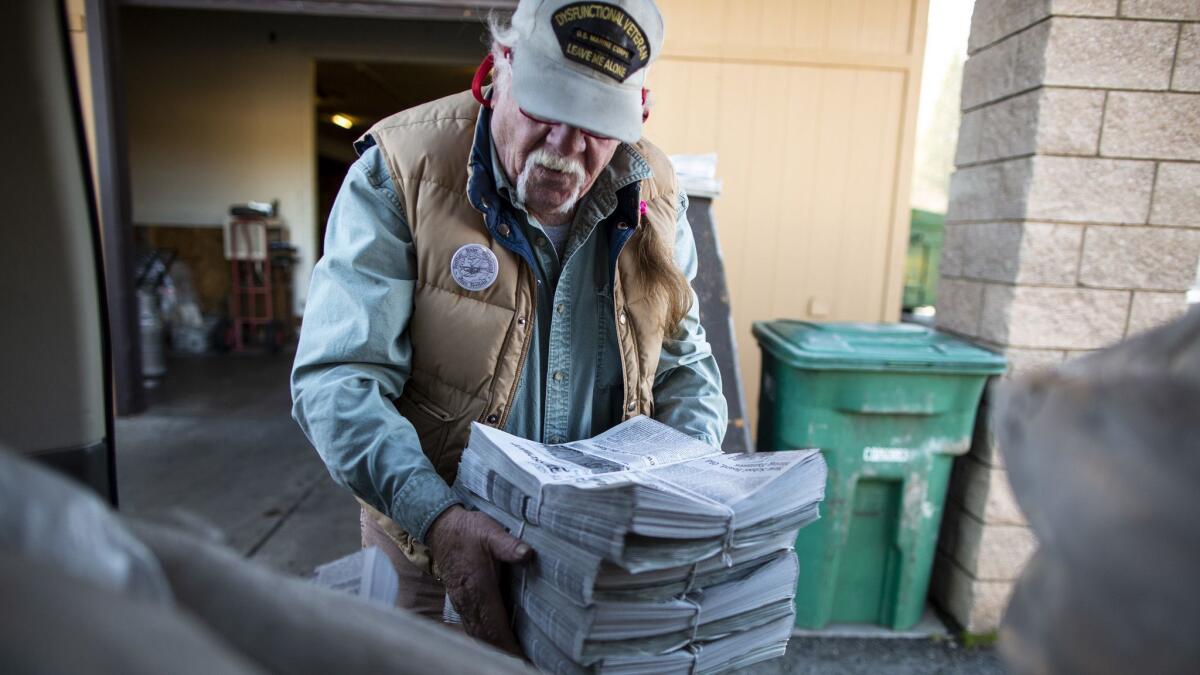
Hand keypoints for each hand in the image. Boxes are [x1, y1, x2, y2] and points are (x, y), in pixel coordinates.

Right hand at [425, 505, 533, 654]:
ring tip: (512, 655)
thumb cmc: (467, 530)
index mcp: (478, 587)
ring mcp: (461, 601)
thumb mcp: (490, 532)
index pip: (494, 625)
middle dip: (503, 651)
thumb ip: (508, 545)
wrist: (440, 527)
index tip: (521, 657)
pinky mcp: (459, 600)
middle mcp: (468, 600)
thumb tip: (528, 554)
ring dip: (493, 646)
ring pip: (477, 633)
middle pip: (485, 636)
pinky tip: (494, 641)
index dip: (508, 644)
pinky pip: (471, 625)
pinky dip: (483, 637)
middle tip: (522, 661)